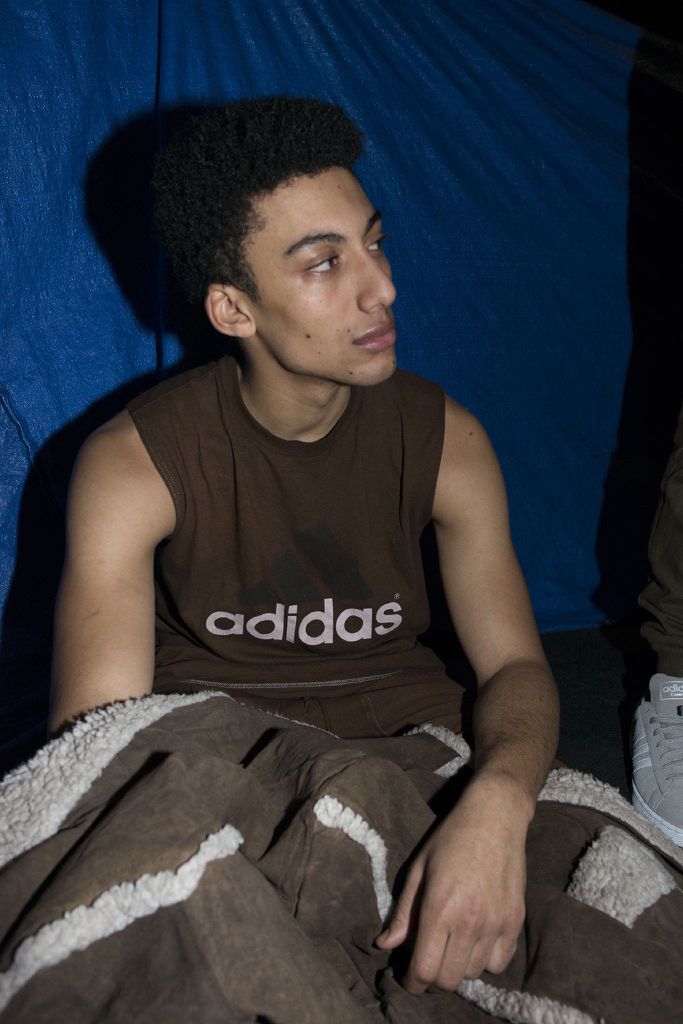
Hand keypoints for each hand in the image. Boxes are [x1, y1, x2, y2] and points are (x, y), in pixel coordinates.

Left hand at [375, 776, 527, 992]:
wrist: (494, 817)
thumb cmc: (450, 838)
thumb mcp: (418, 869)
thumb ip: (403, 912)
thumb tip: (385, 944)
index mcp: (439, 909)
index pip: (424, 969)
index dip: (412, 982)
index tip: (408, 977)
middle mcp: (469, 922)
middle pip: (448, 979)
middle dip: (433, 977)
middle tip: (428, 960)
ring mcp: (496, 924)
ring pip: (473, 973)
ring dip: (459, 966)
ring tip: (451, 945)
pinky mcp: (515, 921)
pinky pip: (499, 963)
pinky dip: (485, 960)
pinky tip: (476, 940)